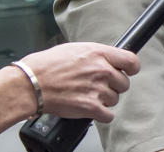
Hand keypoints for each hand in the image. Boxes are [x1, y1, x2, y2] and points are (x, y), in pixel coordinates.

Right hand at [0, 42, 140, 130]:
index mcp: (100, 53)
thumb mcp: (76, 49)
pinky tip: (90, 109)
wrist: (31, 83)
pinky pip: (108, 115)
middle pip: (124, 83)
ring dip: (104, 100)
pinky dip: (101, 114)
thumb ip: (96, 55)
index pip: (131, 61)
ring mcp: (97, 89)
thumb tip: (108, 59)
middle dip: (113, 85)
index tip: (128, 71)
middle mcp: (102, 70)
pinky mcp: (91, 108)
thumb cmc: (48, 65)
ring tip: (87, 95)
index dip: (131, 68)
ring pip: (115, 99)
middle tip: (97, 85)